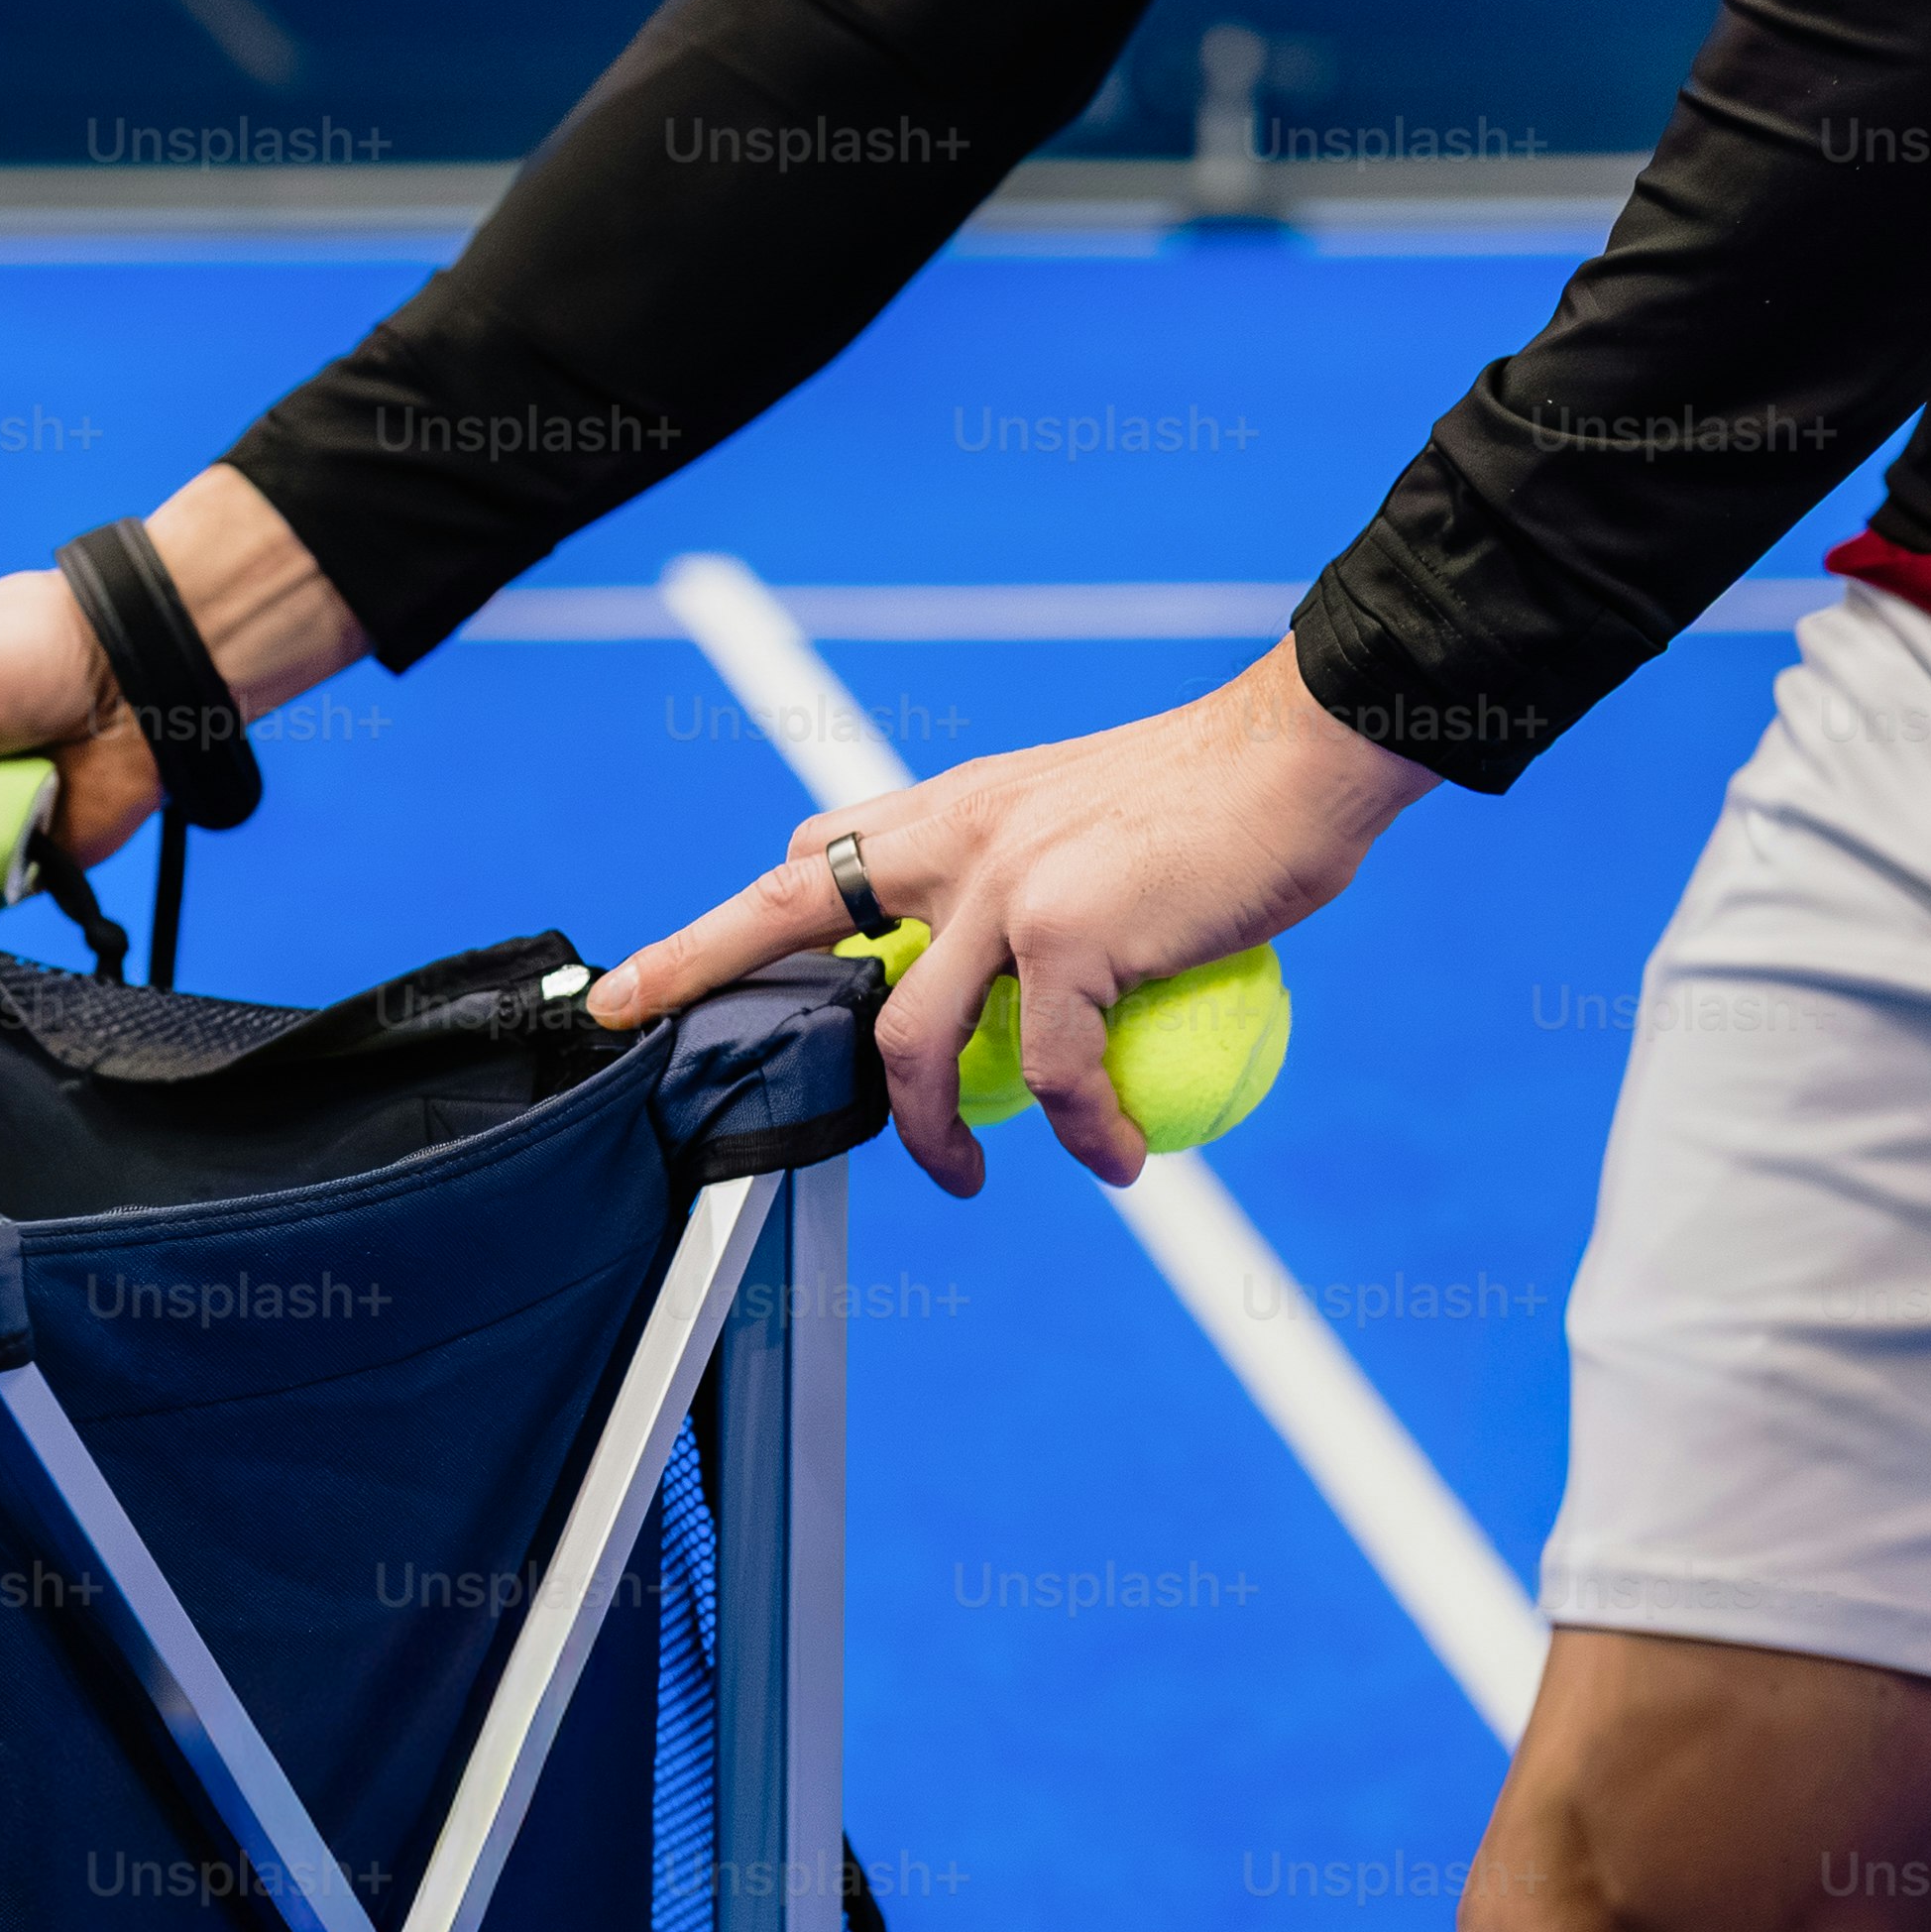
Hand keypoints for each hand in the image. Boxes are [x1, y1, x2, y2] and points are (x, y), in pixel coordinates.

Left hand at [598, 637, 1434, 1194]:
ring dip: (929, 1132)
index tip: (658, 964)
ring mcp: (1003, 884)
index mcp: (952, 809)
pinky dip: (1085, 1129)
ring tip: (969, 1180)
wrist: (1303, 752)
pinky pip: (1052, 1070)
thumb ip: (1029, 880)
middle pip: (790, 910)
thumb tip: (1025, 965)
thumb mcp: (1086, 817)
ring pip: (912, 1039)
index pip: (813, 856)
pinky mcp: (1071, 935)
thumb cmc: (1219, 794)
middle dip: (691, 963)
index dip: (737, 917)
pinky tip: (1119, 1158)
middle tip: (627, 1020)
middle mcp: (954, 837)